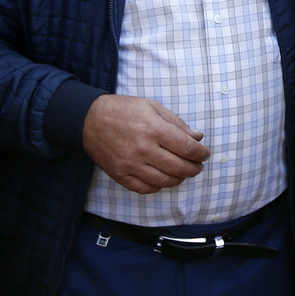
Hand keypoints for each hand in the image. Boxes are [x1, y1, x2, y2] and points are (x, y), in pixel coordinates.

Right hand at [82, 95, 209, 193]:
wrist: (90, 119)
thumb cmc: (124, 110)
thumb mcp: (153, 107)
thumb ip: (177, 123)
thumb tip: (197, 137)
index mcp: (154, 129)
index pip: (187, 148)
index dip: (201, 153)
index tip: (205, 154)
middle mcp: (143, 149)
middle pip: (179, 167)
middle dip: (194, 168)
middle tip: (199, 166)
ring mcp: (130, 164)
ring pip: (164, 181)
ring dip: (180, 178)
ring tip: (184, 172)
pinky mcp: (120, 175)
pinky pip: (145, 188)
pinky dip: (159, 186)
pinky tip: (164, 178)